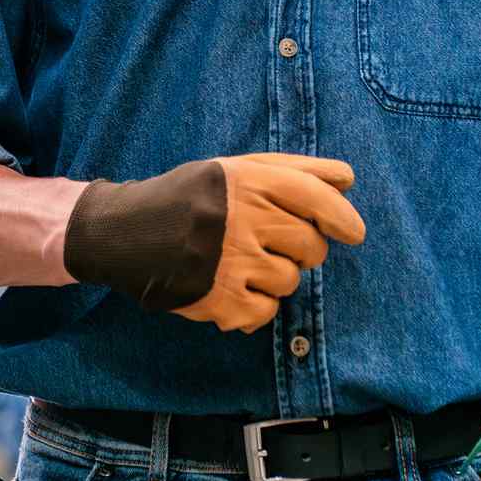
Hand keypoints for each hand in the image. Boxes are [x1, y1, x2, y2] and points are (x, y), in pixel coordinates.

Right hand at [63, 152, 365, 333]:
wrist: (129, 231)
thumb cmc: (193, 195)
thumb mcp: (238, 168)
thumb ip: (295, 170)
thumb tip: (347, 179)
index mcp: (250, 181)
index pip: (315, 197)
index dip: (341, 216)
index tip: (351, 232)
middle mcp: (245, 220)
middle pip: (311, 246)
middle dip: (302, 247)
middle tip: (271, 240)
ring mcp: (234, 264)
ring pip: (291, 280)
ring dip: (276, 275)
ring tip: (241, 260)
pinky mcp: (223, 301)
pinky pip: (267, 311)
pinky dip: (256, 304)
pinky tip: (231, 284)